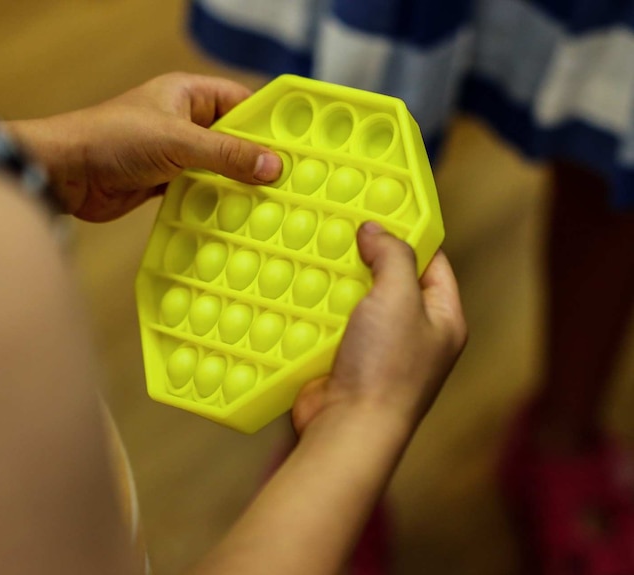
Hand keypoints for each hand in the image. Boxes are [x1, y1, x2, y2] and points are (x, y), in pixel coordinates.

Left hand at [6, 73, 282, 221]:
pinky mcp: (160, 182)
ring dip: (232, 187)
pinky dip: (209, 203)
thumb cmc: (113, 140)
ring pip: (213, 169)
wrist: (64, 173)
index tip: (296, 147)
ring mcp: (171, 153)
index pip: (240, 103)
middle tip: (287, 185)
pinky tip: (231, 220)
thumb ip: (225, 153)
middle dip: (253, 161)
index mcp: (187, 95)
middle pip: (230, 139)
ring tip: (266, 207)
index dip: (268, 123)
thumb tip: (272, 166)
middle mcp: (181, 121)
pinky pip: (195, 191)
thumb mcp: (177, 143)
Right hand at [292, 222, 467, 435]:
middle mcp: (414, 335)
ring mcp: (378, 351)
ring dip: (337, 282)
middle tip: (339, 227)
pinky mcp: (345, 363)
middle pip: (391, 281)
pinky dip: (317, 308)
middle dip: (366, 257)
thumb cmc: (385, 367)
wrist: (348, 429)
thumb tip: (375, 231)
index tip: (379, 211)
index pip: (433, 263)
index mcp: (443, 319)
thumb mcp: (398, 298)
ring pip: (357, 302)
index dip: (409, 236)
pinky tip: (298, 288)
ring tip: (314, 251)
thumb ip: (392, 257)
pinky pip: (332, 325)